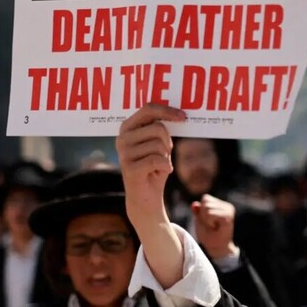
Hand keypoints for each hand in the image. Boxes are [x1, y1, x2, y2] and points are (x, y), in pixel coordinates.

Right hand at [116, 104, 185, 232]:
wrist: (145, 197)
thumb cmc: (154, 166)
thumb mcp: (158, 143)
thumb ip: (161, 127)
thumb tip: (179, 114)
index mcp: (127, 127)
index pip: (148, 109)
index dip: (167, 111)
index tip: (184, 117)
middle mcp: (122, 138)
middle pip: (158, 128)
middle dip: (168, 143)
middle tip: (163, 155)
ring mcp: (124, 153)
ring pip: (160, 145)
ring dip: (165, 157)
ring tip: (157, 166)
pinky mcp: (130, 168)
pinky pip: (158, 160)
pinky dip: (166, 167)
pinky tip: (158, 173)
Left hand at [192, 194, 239, 258]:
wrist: (216, 248)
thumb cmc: (208, 236)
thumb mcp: (200, 221)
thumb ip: (198, 211)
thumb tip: (194, 204)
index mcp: (221, 205)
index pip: (205, 198)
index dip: (201, 210)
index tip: (207, 221)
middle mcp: (227, 206)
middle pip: (206, 201)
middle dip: (203, 214)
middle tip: (210, 225)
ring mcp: (229, 210)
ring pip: (207, 207)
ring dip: (206, 219)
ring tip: (213, 226)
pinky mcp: (228, 216)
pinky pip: (210, 214)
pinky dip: (209, 221)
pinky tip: (215, 227)